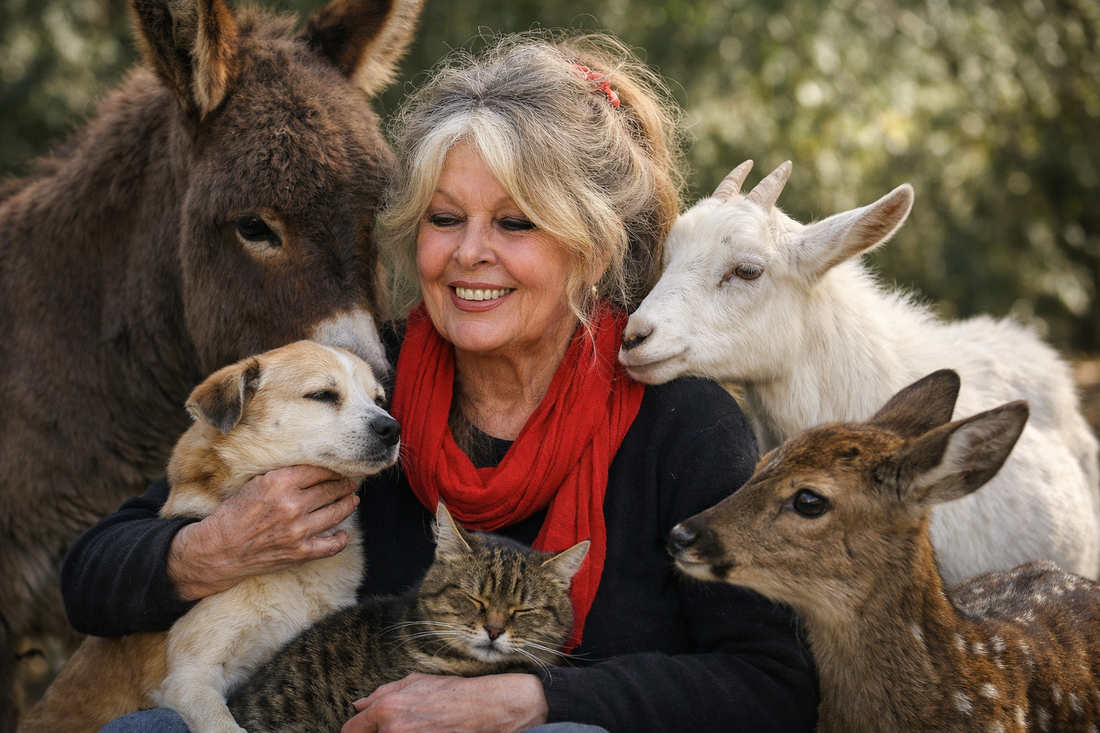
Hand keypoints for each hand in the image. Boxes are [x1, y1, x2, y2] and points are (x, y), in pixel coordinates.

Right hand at [167, 465, 359, 600]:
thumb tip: (310, 470)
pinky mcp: (300, 552)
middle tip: (349, 483)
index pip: (318, 470)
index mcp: (279, 483)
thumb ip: (283, 477)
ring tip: (352, 500)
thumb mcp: (255, 484)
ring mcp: (298, 530)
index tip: (338, 469)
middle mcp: (292, 505)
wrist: (218, 550)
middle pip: (330, 489)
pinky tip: (342, 533)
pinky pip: (331, 546)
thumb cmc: (234, 515)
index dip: (332, 469)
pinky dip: (340, 539)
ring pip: (336, 513)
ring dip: (348, 505)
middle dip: (343, 485)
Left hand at [341, 673, 548, 732]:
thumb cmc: (450, 692)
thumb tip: (359, 705)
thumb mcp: (414, 682)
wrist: (482, 708)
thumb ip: (382, 693)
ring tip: (416, 726)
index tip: (358, 731)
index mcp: (386, 709)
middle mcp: (392, 731)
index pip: (352, 730)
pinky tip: (423, 731)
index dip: (354, 731)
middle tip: (396, 726)